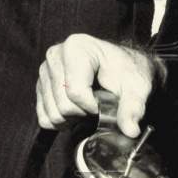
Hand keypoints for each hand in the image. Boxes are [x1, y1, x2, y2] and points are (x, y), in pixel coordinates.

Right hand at [36, 33, 165, 136]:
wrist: (122, 68)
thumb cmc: (127, 72)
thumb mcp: (137, 87)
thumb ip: (132, 107)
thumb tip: (131, 131)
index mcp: (77, 47)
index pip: (75, 91)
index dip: (94, 106)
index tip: (106, 101)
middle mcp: (56, 55)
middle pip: (63, 105)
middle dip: (84, 112)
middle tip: (99, 103)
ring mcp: (45, 71)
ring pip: (53, 114)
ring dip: (73, 118)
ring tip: (88, 104)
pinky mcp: (40, 87)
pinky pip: (45, 118)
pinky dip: (62, 121)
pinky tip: (77, 109)